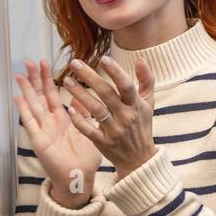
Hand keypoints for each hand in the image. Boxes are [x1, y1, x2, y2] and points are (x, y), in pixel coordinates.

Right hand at [14, 59, 101, 207]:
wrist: (80, 178)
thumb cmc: (84, 157)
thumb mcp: (87, 130)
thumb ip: (83, 114)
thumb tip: (79, 96)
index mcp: (63, 119)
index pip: (53, 94)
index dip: (49, 79)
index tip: (46, 63)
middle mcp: (51, 122)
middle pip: (41, 96)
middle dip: (36, 79)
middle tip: (30, 61)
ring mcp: (43, 131)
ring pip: (33, 106)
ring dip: (27, 91)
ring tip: (20, 74)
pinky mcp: (39, 141)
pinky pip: (31, 124)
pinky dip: (24, 110)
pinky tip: (18, 98)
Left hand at [63, 56, 157, 177]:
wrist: (139, 157)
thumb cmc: (142, 125)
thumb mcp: (149, 103)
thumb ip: (147, 80)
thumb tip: (141, 59)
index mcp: (136, 105)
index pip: (126, 85)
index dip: (116, 72)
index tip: (103, 58)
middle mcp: (126, 116)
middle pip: (106, 93)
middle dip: (89, 77)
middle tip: (74, 63)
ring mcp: (114, 130)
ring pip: (95, 109)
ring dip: (79, 94)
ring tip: (66, 81)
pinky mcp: (103, 142)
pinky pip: (88, 130)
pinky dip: (79, 120)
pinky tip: (69, 108)